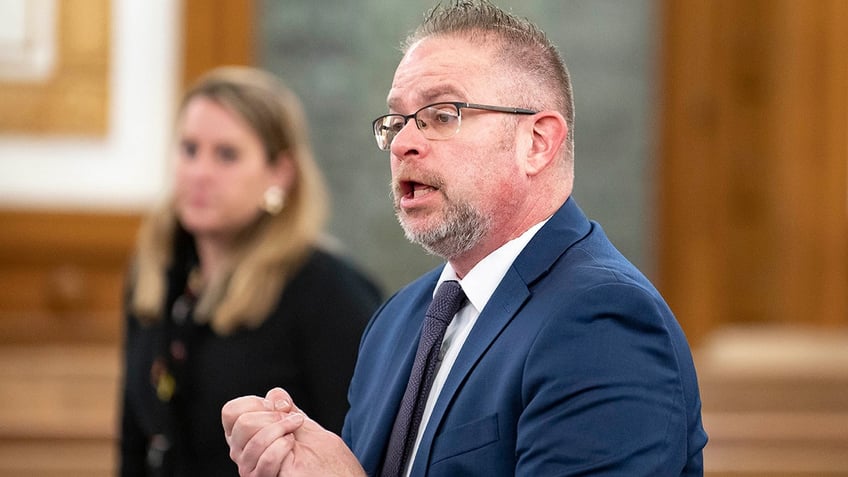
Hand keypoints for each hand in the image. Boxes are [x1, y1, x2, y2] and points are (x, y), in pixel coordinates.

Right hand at [223, 388, 365, 476]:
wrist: (330, 473)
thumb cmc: (315, 451)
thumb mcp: (298, 422)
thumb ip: (284, 408)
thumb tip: (275, 396)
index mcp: (245, 434)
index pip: (231, 412)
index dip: (255, 404)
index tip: (278, 408)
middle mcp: (240, 452)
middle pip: (243, 423)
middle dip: (273, 417)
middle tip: (291, 421)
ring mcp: (249, 468)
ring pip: (255, 440)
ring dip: (282, 430)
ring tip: (295, 434)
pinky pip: (267, 459)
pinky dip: (283, 447)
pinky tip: (292, 446)